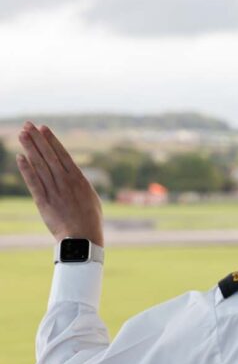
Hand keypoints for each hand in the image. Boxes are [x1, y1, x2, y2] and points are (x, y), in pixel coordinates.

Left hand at [16, 122, 103, 246]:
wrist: (82, 238)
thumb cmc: (90, 220)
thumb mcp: (91, 199)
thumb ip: (80, 184)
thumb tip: (73, 174)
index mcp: (79, 180)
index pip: (63, 154)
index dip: (52, 140)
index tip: (43, 128)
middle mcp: (66, 182)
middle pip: (49, 155)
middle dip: (38, 139)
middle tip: (28, 125)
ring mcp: (54, 191)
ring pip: (40, 165)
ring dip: (30, 148)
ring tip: (22, 134)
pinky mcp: (44, 201)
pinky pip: (33, 182)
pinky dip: (26, 169)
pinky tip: (20, 157)